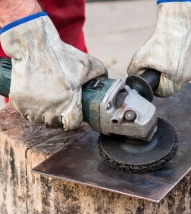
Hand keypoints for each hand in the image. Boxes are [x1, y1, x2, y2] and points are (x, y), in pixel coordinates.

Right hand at [0, 13, 106, 129]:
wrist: (34, 46)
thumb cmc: (62, 56)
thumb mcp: (87, 64)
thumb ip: (100, 74)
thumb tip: (105, 81)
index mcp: (69, 104)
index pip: (72, 124)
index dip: (74, 120)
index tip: (73, 114)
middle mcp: (50, 109)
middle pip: (56, 124)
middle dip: (60, 118)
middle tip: (60, 108)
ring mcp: (32, 107)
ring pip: (40, 120)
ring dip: (45, 115)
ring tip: (48, 104)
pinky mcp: (18, 102)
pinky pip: (26, 113)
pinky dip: (31, 110)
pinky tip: (36, 100)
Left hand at [128, 1, 190, 96]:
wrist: (178, 23)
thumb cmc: (159, 41)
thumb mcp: (140, 57)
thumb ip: (134, 72)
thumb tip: (135, 80)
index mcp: (174, 79)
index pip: (164, 93)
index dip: (157, 89)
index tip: (155, 84)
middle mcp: (187, 77)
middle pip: (174, 87)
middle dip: (166, 82)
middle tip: (161, 72)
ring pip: (183, 79)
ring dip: (176, 75)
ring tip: (170, 63)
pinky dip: (186, 66)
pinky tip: (180, 57)